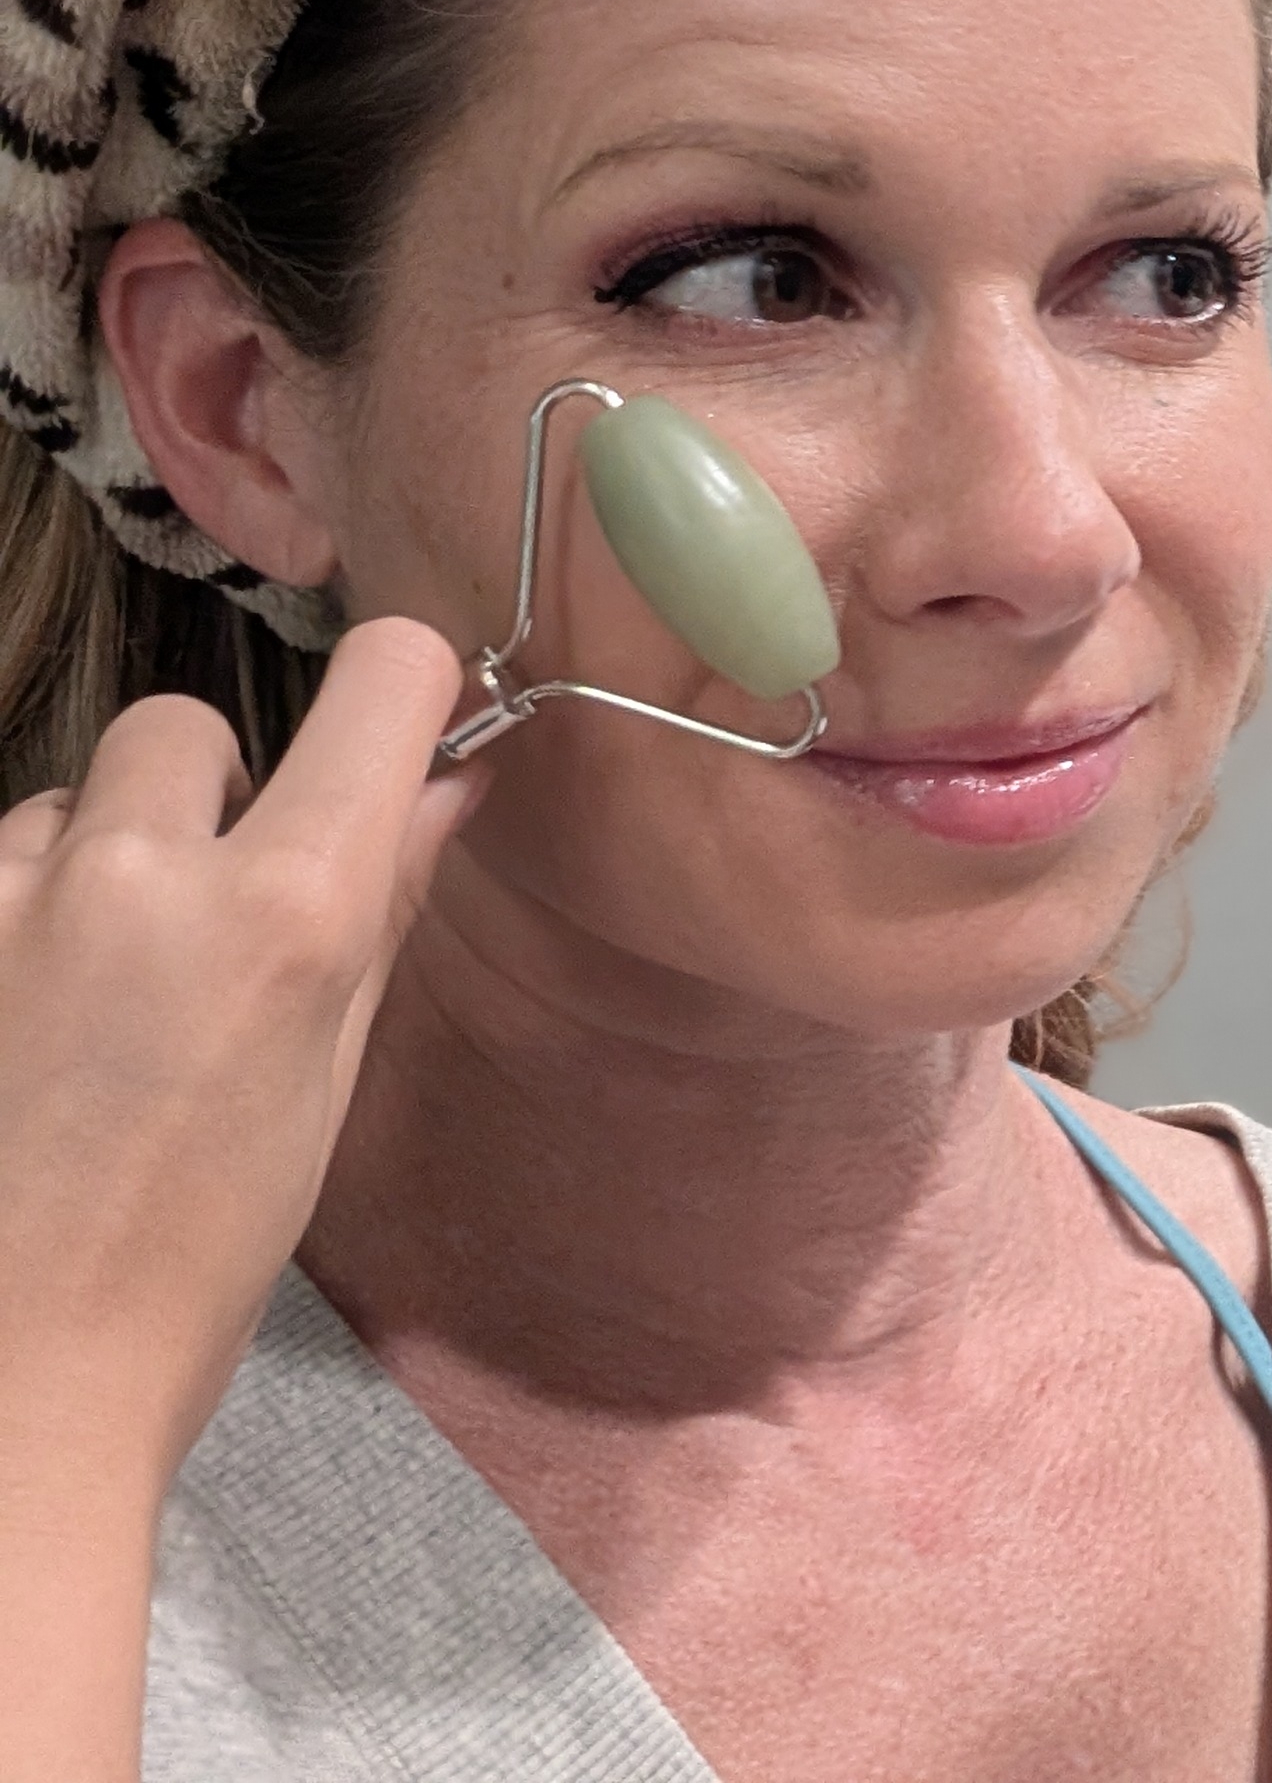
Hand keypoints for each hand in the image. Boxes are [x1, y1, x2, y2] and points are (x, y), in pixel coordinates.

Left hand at [0, 618, 473, 1778]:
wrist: (17, 1376)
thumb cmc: (201, 1249)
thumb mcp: (325, 1071)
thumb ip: (380, 901)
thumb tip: (448, 777)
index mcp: (292, 906)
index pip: (383, 675)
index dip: (404, 683)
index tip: (399, 728)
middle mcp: (145, 871)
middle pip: (186, 722)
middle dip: (207, 790)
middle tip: (207, 906)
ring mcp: (7, 901)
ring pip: (60, 801)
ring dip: (85, 862)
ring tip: (87, 996)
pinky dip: (9, 921)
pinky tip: (21, 1026)